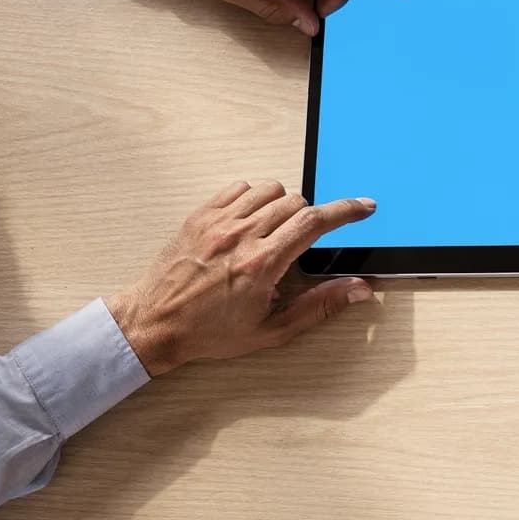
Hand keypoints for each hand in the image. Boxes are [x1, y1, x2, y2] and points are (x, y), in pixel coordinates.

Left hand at [106, 180, 379, 375]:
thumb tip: (358, 289)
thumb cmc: (210, 331)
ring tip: (277, 229)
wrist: (154, 324)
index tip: (364, 207)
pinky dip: (254, 197)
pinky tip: (251, 220)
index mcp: (262, 264)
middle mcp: (240, 236)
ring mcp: (217, 222)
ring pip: (270, 189)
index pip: (314, 222)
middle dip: (311, 217)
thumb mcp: (272, 330)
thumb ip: (320, 306)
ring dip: (283, 204)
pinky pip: (238, 188)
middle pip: (296, 202)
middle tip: (302, 241)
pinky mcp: (199, 216)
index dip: (346, 211)